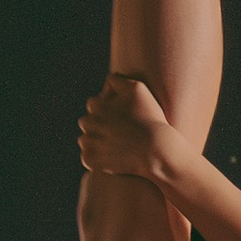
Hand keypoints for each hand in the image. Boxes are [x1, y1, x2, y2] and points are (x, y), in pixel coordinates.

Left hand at [78, 73, 186, 189]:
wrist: (155, 150)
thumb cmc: (150, 118)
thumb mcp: (138, 89)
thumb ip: (119, 80)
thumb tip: (109, 78)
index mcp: (97, 106)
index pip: (93, 103)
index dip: (106, 108)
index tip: (117, 115)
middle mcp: (90, 124)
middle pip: (86, 122)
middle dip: (97, 124)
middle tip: (114, 130)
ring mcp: (90, 144)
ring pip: (84, 140)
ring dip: (94, 141)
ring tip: (111, 144)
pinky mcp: (92, 161)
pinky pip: (87, 159)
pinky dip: (94, 159)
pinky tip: (108, 157)